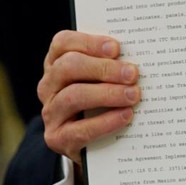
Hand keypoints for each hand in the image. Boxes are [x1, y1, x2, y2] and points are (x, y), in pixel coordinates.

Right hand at [37, 30, 140, 164]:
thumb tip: (137, 58)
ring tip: (133, 95)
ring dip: (107, 94)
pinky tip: (126, 115)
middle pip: (68, 67)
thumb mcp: (103, 77)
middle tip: (132, 74)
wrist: (92, 142)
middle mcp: (48, 85)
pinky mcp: (57, 138)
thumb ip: (112, 63)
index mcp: (57, 62)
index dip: (89, 43)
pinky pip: (79, 129)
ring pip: (73, 96)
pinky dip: (106, 122)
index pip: (63, 43)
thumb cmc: (102, 98)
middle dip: (103, 68)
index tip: (116, 48)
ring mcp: (50, 112)